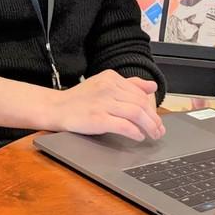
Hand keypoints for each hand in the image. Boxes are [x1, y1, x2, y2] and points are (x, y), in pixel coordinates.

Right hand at [50, 70, 164, 141]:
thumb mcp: (103, 84)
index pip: (140, 92)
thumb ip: (128, 84)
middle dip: (154, 119)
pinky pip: (123, 125)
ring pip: (136, 113)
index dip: (152, 108)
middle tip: (159, 130)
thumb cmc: (79, 99)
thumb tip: (151, 85)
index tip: (157, 119)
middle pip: (141, 103)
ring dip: (149, 126)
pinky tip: (138, 136)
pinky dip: (135, 132)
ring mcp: (103, 102)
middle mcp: (108, 87)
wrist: (56, 107)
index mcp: (111, 78)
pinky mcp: (98, 118)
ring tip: (153, 135)